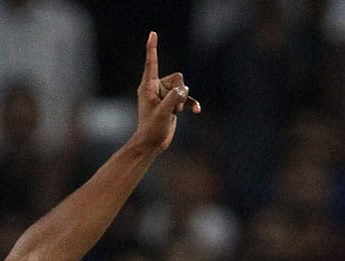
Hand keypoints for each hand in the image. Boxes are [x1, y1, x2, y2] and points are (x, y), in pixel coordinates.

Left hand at [134, 31, 200, 153]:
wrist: (152, 144)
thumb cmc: (152, 129)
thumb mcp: (163, 112)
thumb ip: (174, 98)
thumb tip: (184, 90)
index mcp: (148, 86)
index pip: (151, 63)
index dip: (152, 48)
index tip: (152, 33)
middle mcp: (156, 88)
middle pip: (177, 78)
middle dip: (179, 92)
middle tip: (171, 108)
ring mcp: (165, 95)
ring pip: (183, 88)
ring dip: (183, 101)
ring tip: (174, 113)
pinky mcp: (172, 103)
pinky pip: (187, 97)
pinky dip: (191, 103)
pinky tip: (196, 111)